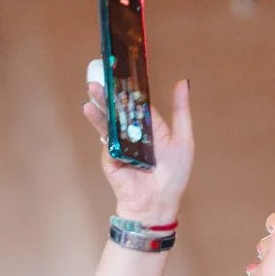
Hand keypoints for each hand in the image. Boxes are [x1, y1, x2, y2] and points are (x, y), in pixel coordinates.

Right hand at [81, 74, 194, 221]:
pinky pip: (107, 143)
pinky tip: (94, 114)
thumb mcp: (183, 139)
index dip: (128, 90)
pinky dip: (102, 130)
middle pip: (119, 112)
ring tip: (91, 93)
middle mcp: (132, 136)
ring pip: (108, 124)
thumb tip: (183, 82)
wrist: (159, 203)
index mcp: (149, 128)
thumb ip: (181, 111)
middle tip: (99, 79)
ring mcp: (119, 147)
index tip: (120, 72)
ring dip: (99, 109)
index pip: (136, 105)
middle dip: (108, 96)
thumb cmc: (174, 175)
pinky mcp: (110, 159)